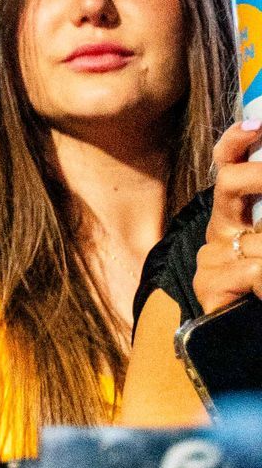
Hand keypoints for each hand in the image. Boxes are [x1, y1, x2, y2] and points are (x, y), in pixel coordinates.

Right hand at [191, 116, 261, 315]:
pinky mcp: (210, 286)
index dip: (238, 141)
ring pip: (256, 238)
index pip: (228, 165)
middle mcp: (221, 230)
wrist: (240, 344)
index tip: (258, 123)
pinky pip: (253, 270)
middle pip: (230, 184)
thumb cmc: (259, 285)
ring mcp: (212, 258)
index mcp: (237, 214)